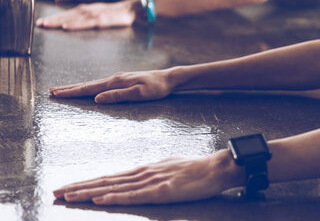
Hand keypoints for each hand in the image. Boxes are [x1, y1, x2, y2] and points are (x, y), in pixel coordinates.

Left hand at [36, 1, 134, 29]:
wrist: (128, 10)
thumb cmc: (113, 14)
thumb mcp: (96, 14)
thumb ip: (85, 17)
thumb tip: (72, 22)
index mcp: (84, 10)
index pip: (65, 14)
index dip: (53, 18)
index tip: (41, 22)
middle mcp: (86, 11)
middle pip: (65, 15)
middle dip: (51, 19)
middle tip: (38, 24)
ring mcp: (92, 15)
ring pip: (71, 19)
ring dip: (57, 21)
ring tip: (46, 25)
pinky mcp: (99, 21)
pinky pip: (84, 23)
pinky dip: (74, 25)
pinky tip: (65, 27)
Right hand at [49, 70, 172, 102]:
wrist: (168, 79)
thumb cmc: (156, 88)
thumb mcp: (139, 95)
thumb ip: (118, 96)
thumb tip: (97, 99)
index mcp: (116, 82)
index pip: (89, 88)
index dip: (72, 92)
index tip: (56, 94)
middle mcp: (114, 78)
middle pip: (87, 84)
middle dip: (69, 88)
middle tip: (51, 91)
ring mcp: (118, 78)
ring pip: (93, 84)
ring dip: (77, 87)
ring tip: (64, 90)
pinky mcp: (122, 80)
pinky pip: (101, 84)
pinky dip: (90, 87)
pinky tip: (88, 89)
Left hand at [53, 151, 242, 204]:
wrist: (215, 168)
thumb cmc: (195, 170)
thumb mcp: (169, 169)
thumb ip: (152, 175)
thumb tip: (138, 179)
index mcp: (144, 169)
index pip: (110, 177)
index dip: (88, 182)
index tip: (69, 186)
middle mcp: (143, 173)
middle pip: (106, 180)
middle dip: (79, 186)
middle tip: (56, 191)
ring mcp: (151, 181)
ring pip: (114, 187)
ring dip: (89, 191)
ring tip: (68, 195)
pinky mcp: (161, 191)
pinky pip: (133, 195)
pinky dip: (114, 196)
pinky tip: (100, 197)